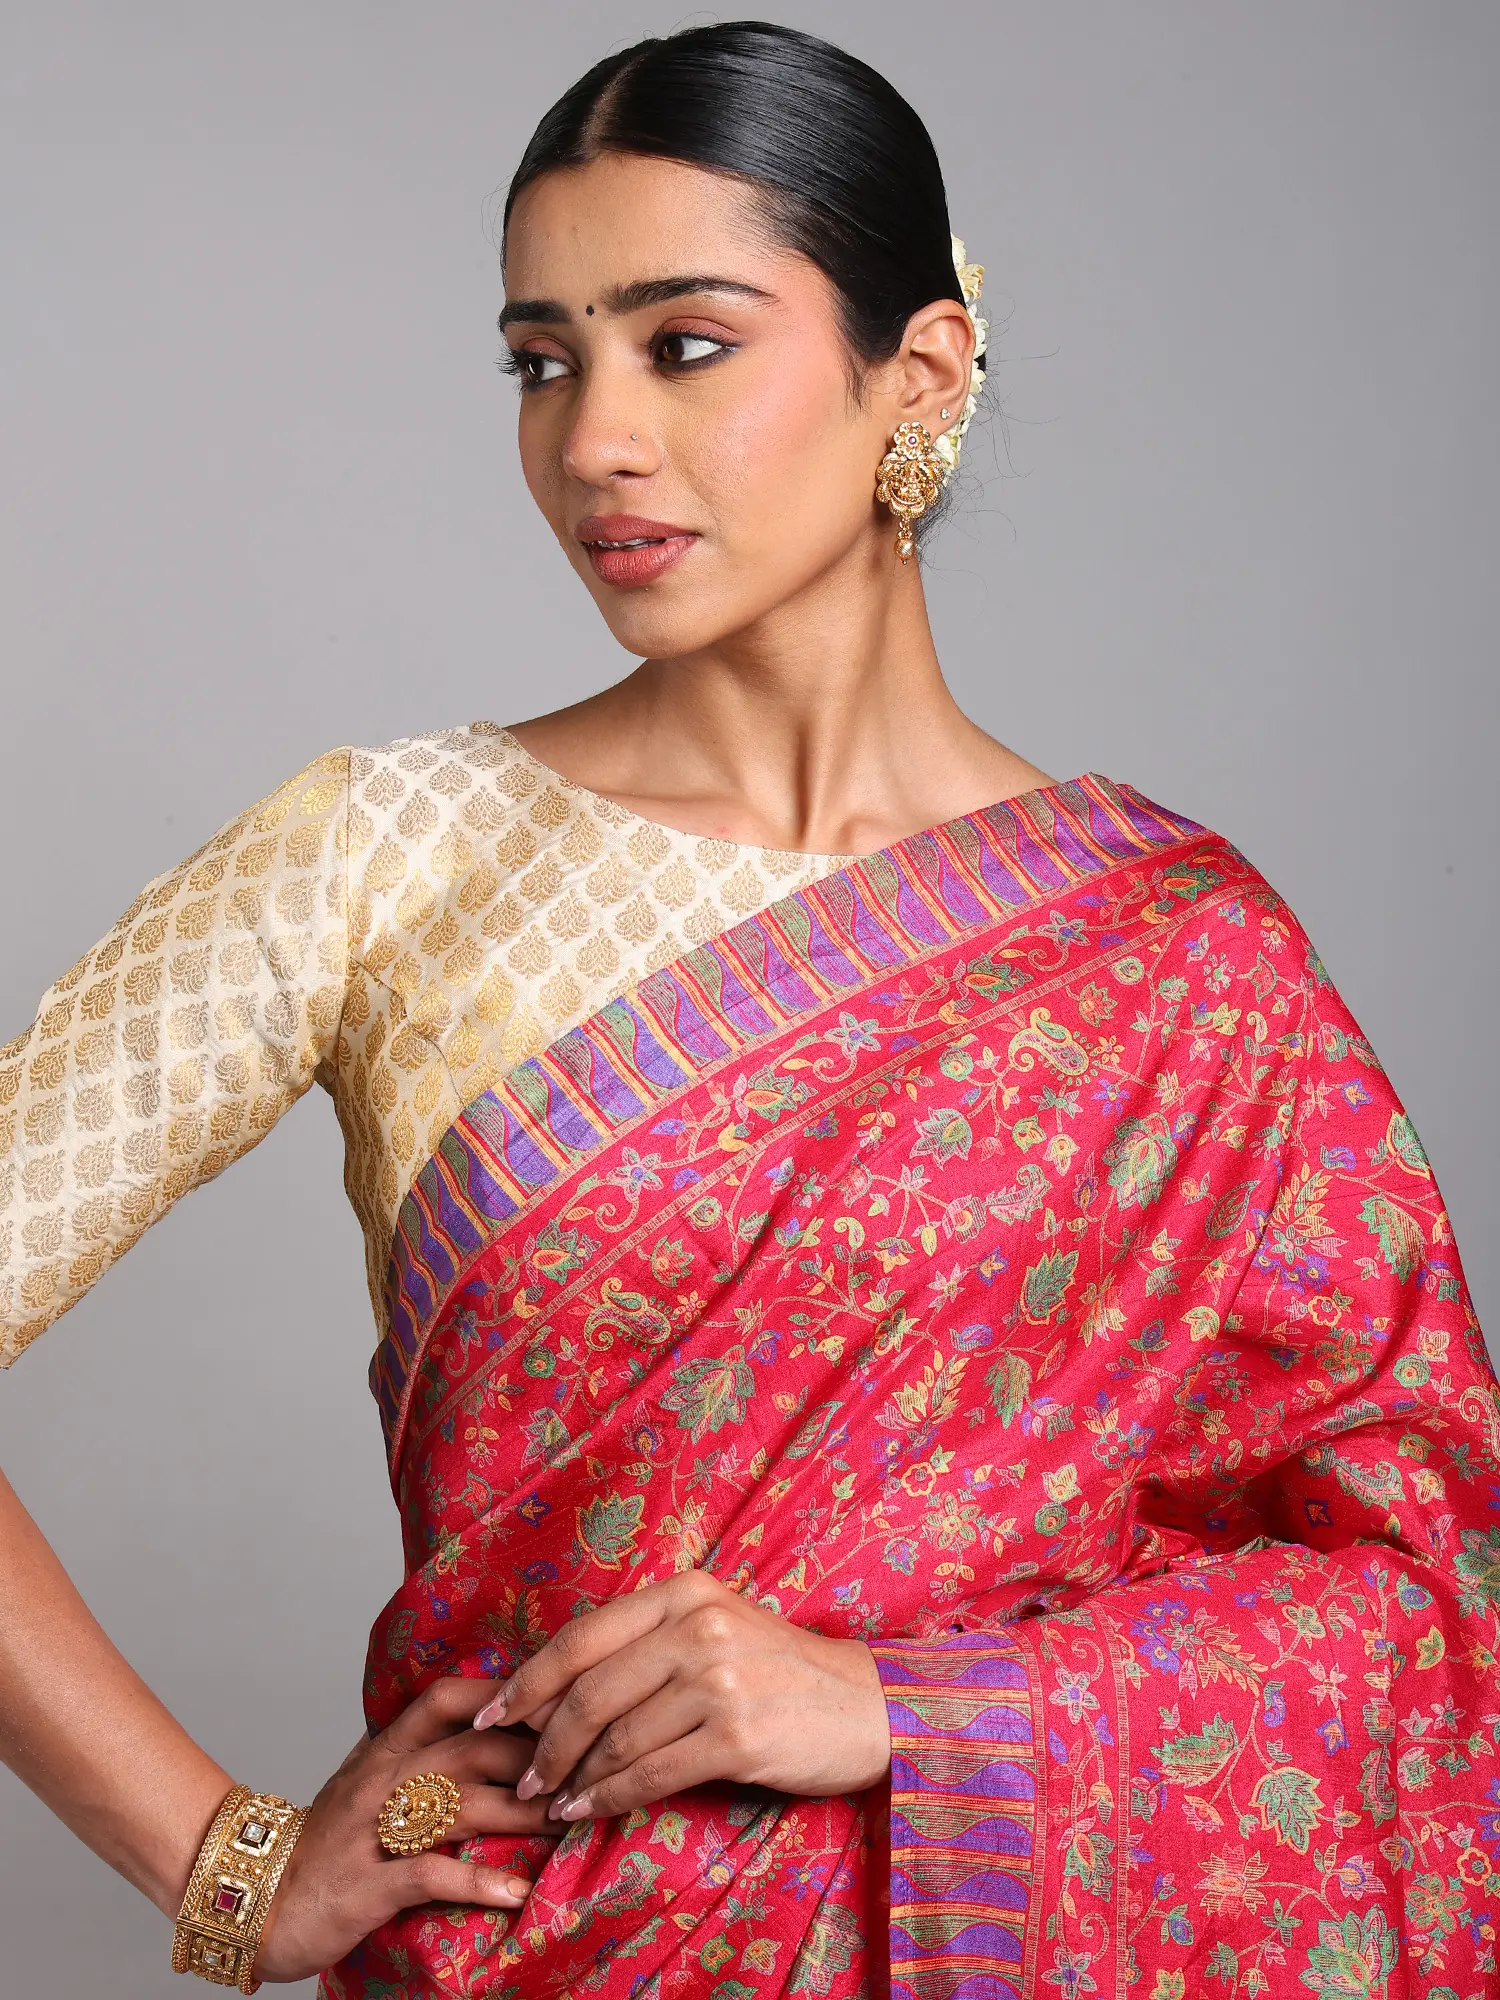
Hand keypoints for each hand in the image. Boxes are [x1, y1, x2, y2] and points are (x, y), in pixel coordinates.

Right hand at [252, 1677, 554, 1983]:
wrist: (252, 1898)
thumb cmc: (323, 1844)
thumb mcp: (364, 1783)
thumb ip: (410, 1755)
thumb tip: (472, 1730)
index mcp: (385, 1750)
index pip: (446, 1697)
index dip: (501, 1695)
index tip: (552, 1703)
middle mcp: (383, 1779)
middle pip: (471, 1748)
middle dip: (533, 1757)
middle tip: (581, 1771)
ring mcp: (374, 1830)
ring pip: (462, 1805)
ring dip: (523, 1814)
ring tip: (568, 1823)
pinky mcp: (368, 1883)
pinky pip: (431, 1875)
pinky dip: (478, 1881)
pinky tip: (517, 1892)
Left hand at [471, 1573, 889, 1822]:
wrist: (866, 1704)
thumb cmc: (780, 1671)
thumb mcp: (715, 1628)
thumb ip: (647, 1643)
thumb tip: (556, 1688)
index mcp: (685, 1591)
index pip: (583, 1637)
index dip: (528, 1679)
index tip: (493, 1712)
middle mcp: (698, 1627)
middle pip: (589, 1691)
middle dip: (544, 1741)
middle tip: (522, 1775)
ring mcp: (719, 1679)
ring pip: (615, 1738)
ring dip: (573, 1777)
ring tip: (552, 1799)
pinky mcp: (736, 1734)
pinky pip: (651, 1774)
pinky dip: (609, 1798)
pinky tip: (587, 1811)